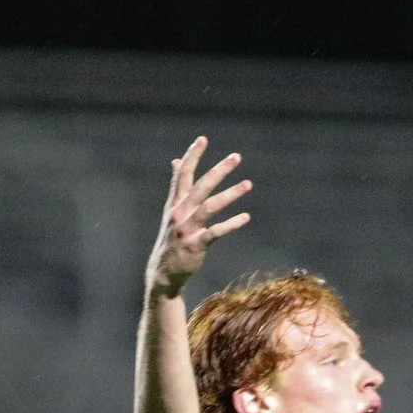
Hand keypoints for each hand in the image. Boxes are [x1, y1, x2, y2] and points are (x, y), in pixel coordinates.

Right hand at [146, 137, 252, 297]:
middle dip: (218, 170)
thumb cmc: (172, 238)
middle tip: (236, 157)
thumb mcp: (172, 211)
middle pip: (200, 187)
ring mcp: (187, 230)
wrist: (163, 272)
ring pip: (209, 207)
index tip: (203, 139)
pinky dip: (231, 224)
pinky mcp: (195, 246)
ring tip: (248, 184)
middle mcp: (179, 213)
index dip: (192, 156)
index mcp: (174, 203)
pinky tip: (245, 216)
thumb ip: (177, 186)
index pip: (183, 175)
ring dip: (230, 194)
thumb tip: (176, 161)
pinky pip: (215, 232)